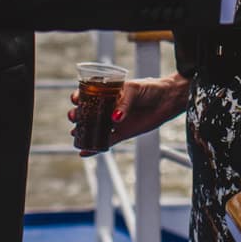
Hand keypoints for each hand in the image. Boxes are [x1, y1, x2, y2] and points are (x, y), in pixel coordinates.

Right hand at [68, 74, 188, 155]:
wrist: (167, 100)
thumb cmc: (150, 89)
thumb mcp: (134, 90)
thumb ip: (124, 103)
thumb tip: (114, 118)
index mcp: (109, 92)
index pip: (89, 94)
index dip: (79, 97)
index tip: (75, 99)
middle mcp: (109, 107)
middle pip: (87, 113)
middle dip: (77, 115)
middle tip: (74, 117)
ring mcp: (114, 121)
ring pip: (94, 128)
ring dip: (82, 131)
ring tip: (75, 133)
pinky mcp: (122, 133)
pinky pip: (106, 142)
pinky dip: (94, 148)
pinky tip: (83, 152)